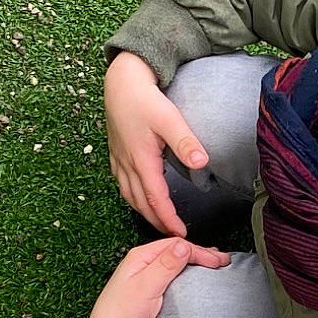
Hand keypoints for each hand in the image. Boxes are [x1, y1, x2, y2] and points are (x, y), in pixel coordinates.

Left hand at [86, 238, 231, 317]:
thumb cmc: (121, 313)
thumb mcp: (145, 286)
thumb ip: (165, 265)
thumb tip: (183, 246)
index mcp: (140, 256)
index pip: (175, 245)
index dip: (199, 251)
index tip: (218, 262)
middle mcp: (142, 263)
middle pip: (176, 251)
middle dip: (200, 254)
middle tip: (222, 261)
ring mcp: (145, 276)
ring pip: (175, 262)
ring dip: (195, 262)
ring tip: (213, 264)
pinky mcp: (148, 290)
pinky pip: (171, 275)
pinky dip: (187, 272)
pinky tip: (195, 276)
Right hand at [105, 51, 207, 237]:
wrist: (120, 82)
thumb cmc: (145, 98)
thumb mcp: (169, 118)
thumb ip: (185, 142)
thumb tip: (202, 162)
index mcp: (141, 160)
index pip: (156, 199)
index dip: (168, 219)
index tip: (180, 234)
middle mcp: (126, 164)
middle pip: (140, 203)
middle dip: (156, 222)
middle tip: (172, 235)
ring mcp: (118, 160)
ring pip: (128, 196)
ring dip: (143, 211)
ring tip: (158, 222)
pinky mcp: (115, 154)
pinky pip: (121, 184)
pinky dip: (132, 197)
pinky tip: (140, 197)